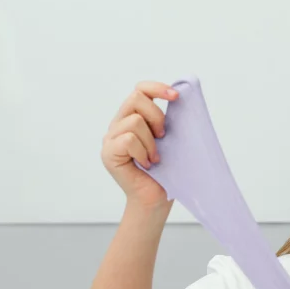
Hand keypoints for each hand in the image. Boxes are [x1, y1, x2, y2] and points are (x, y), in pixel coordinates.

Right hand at [101, 81, 178, 210]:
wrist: (156, 200)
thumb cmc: (166, 172)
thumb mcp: (171, 140)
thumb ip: (169, 120)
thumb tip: (181, 97)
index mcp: (133, 117)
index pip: (140, 89)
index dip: (158, 88)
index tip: (176, 97)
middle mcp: (118, 124)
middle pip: (136, 98)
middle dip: (157, 116)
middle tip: (163, 137)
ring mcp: (110, 138)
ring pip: (134, 121)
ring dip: (151, 142)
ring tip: (154, 158)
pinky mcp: (108, 153)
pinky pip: (128, 139)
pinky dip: (142, 152)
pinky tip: (146, 164)